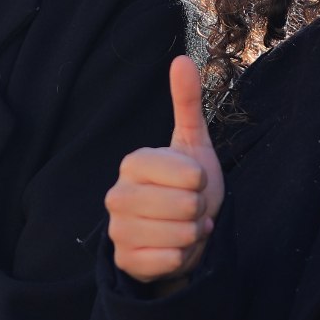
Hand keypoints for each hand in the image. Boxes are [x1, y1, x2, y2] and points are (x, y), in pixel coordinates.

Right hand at [104, 57, 223, 283]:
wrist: (178, 236)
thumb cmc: (186, 188)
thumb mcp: (192, 144)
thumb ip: (187, 102)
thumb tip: (183, 58)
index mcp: (132, 162)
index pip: (190, 175)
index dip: (202, 183)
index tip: (193, 184)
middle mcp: (117, 194)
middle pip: (187, 207)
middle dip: (200, 212)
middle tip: (190, 210)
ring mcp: (117, 230)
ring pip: (181, 235)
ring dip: (193, 236)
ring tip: (183, 229)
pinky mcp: (124, 261)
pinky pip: (169, 260)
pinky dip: (181, 258)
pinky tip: (173, 250)